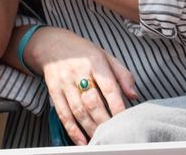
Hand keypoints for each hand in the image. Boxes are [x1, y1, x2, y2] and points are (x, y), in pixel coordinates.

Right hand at [25, 27, 138, 144]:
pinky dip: (72, 130)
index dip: (117, 105)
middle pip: (92, 101)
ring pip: (78, 110)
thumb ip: (122, 74)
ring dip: (90, 128)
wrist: (52, 44)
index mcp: (94, 61)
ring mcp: (64, 82)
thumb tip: (134, 95)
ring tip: (100, 140)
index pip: (108, 86)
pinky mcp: (54, 91)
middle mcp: (78, 72)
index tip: (125, 120)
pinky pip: (63, 114)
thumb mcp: (105, 56)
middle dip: (104, 121)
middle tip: (114, 135)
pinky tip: (81, 141)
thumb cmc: (83, 52)